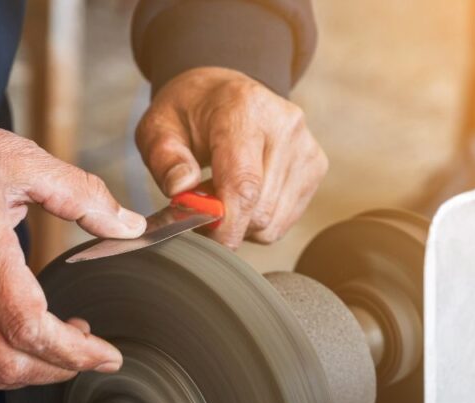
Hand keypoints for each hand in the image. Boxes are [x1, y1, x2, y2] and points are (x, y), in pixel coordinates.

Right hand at [0, 108, 145, 390]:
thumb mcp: (25, 161)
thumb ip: (82, 196)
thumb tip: (130, 226)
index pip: (31, 328)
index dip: (75, 353)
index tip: (107, 355)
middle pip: (9, 364)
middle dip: (58, 370)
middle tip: (86, 351)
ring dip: (25, 374)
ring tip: (51, 347)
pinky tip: (8, 346)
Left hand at [136, 67, 327, 247]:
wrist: (224, 91)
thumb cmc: (189, 112)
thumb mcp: (158, 127)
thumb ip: (165, 160)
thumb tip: (181, 189)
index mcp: (244, 110)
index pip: (244, 183)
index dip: (226, 223)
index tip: (205, 239)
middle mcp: (284, 125)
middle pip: (259, 209)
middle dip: (226, 222)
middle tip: (201, 205)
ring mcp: (305, 146)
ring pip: (272, 222)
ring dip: (241, 223)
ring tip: (222, 193)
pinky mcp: (315, 166)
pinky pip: (283, 220)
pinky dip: (258, 220)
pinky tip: (244, 194)